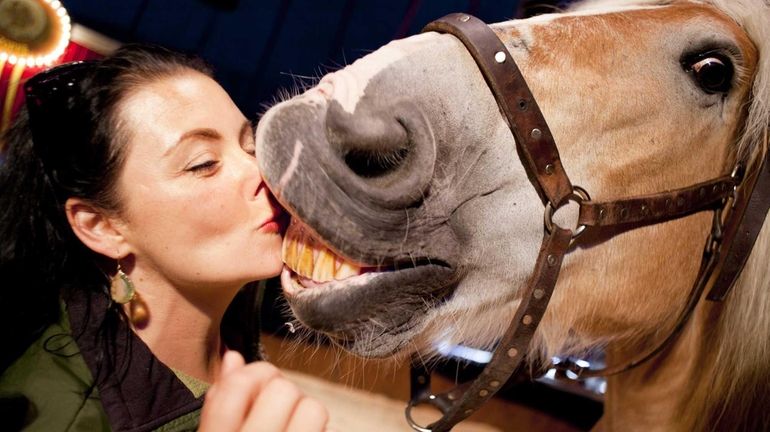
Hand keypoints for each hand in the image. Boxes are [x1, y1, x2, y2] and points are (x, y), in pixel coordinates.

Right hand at [199, 350, 328, 431]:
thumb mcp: (214, 431)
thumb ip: (219, 400)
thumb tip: (232, 356)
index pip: (238, 387)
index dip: (249, 372)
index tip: (250, 377)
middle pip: (282, 390)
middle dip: (278, 390)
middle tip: (269, 404)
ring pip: (313, 409)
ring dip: (302, 410)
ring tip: (287, 422)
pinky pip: (326, 427)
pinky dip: (315, 427)